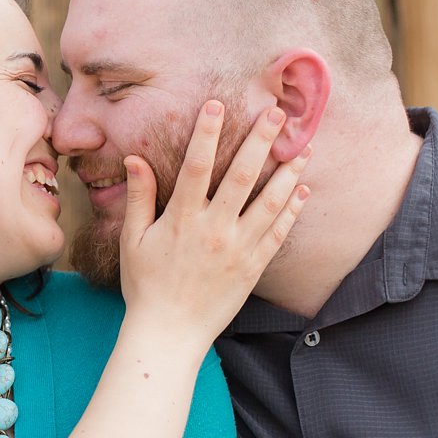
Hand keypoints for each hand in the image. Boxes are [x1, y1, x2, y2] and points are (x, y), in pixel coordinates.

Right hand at [118, 100, 309, 349]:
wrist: (169, 332)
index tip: (216, 105)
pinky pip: (278, 233)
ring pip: (270, 202)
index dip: (207, 133)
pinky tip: (302, 189)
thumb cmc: (145, 285)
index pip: (196, 166)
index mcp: (182, 219)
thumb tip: (134, 159)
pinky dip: (292, 210)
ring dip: (288, 172)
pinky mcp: (253, 267)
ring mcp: (238, 249)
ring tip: (304, 146)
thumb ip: (139, 197)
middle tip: (277, 113)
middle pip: (242, 176)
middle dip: (261, 141)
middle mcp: (214, 229)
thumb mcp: (133, 239)